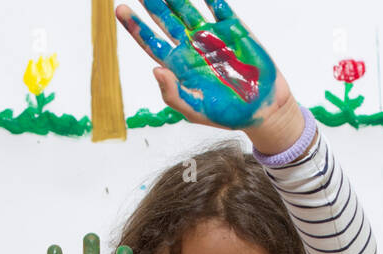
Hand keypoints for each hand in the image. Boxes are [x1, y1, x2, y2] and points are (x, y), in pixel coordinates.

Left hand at [117, 0, 288, 132]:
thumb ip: (172, 93)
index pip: (151, 42)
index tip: (120, 10)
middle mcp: (191, 47)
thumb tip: (155, 71)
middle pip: (166, 20)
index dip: (136, 26)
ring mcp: (211, 36)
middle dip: (153, 3)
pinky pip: (219, 6)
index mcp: (178, 65)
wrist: (262, 108)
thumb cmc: (226, 114)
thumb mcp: (194, 110)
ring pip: (188, 9)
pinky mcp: (233, 29)